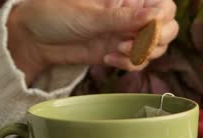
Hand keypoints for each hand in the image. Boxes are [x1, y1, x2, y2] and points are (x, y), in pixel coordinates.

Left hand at [6, 0, 177, 83]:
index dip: (163, 18)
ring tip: (116, 51)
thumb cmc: (55, 14)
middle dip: (155, 41)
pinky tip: (108, 60)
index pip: (164, 6)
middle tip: (132, 45)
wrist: (34, 39)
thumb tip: (155, 16)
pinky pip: (138, 64)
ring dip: (141, 55)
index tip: (150, 28)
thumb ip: (123, 18)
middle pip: (168, 29)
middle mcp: (132, 16)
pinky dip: (128, 65)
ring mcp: (127, 36)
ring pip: (156, 49)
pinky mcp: (119, 54)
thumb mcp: (90, 15)